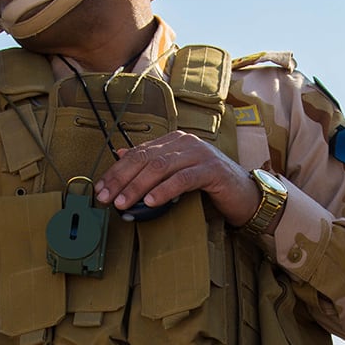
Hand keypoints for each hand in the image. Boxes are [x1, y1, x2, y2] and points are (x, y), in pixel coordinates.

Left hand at [94, 132, 261, 223]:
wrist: (245, 195)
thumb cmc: (209, 186)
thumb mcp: (176, 174)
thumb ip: (152, 164)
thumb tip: (119, 154)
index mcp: (174, 140)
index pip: (138, 153)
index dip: (116, 171)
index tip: (100, 189)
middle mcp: (185, 142)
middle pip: (145, 159)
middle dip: (122, 179)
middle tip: (106, 198)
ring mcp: (199, 154)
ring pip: (161, 168)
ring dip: (138, 187)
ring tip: (123, 203)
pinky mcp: (212, 170)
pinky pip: (183, 179)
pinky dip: (164, 191)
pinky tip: (151, 202)